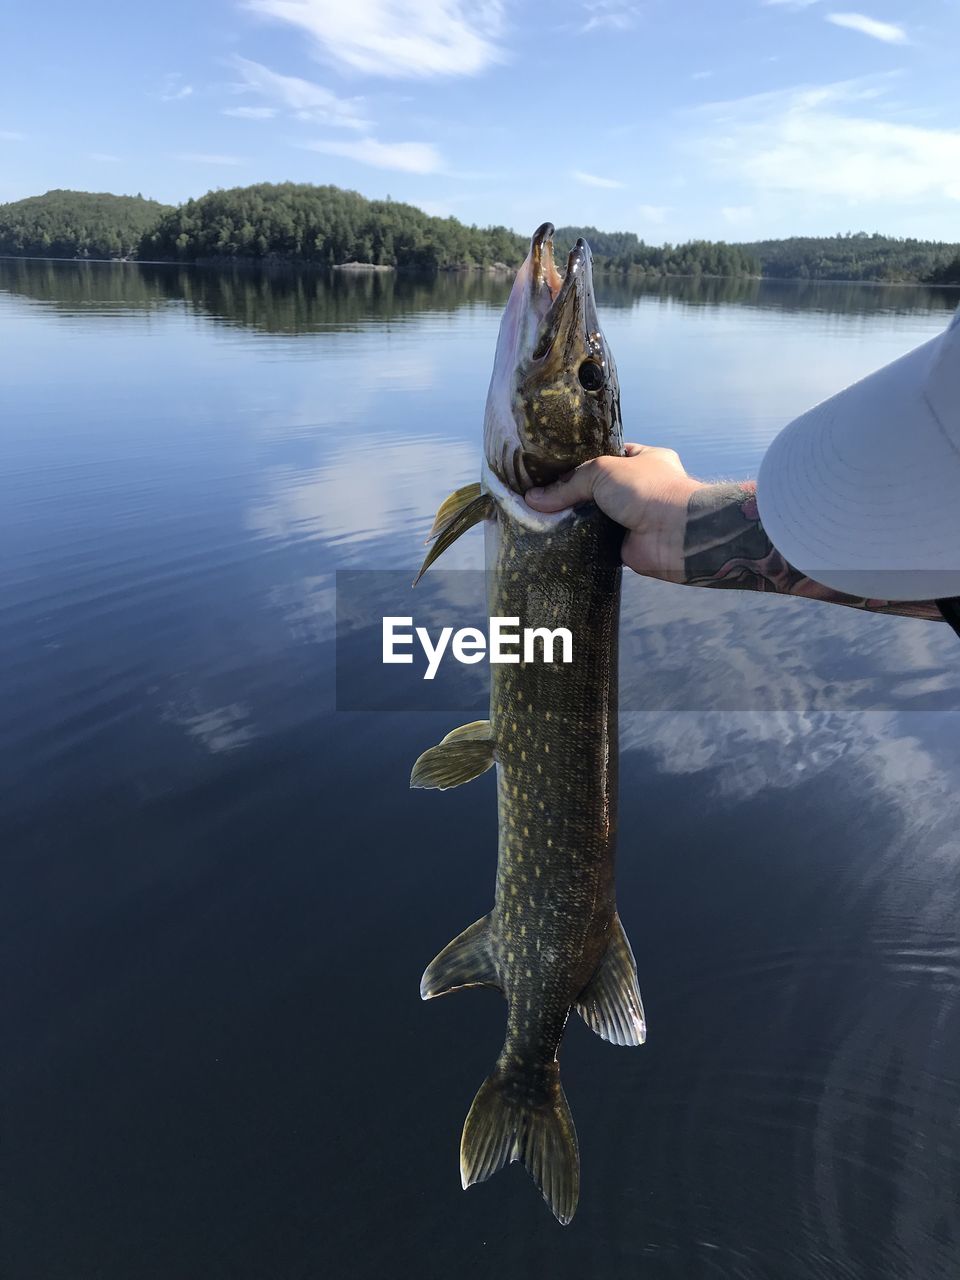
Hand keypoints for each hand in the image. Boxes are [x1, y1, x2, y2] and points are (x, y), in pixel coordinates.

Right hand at [524, 444, 702, 576]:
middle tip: (539, 496)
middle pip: (596, 489)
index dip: (580, 462)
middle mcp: (640, 488)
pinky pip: (594, 542)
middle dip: (572, 493)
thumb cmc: (646, 489)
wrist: (675, 533)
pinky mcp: (624, 545)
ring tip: (538, 518)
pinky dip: (579, 542)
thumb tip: (532, 499)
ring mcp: (633, 517)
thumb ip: (568, 484)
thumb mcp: (602, 472)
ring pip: (594, 516)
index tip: (551, 469)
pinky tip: (553, 539)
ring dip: (573, 519)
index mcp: (644, 460)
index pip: (607, 456)